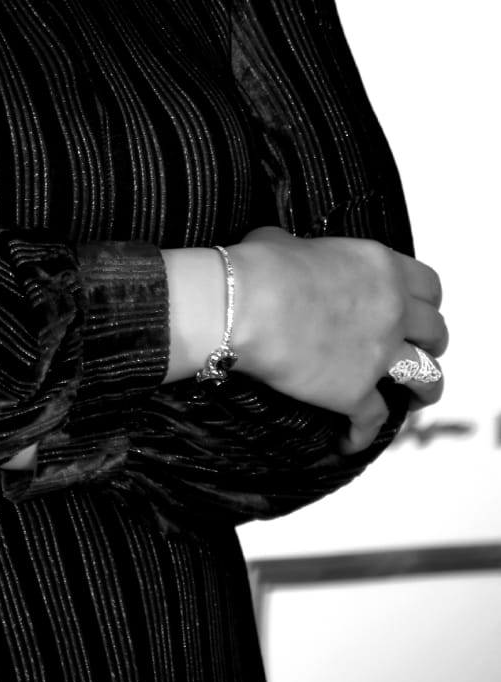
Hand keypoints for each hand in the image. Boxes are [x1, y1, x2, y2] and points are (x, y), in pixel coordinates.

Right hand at [229, 227, 445, 454]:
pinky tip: (348, 440)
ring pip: (428, 378)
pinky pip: (374, 421)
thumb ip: (305, 252)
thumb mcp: (286, 241)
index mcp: (380, 267)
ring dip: (422, 390)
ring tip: (410, 398)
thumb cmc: (260, 267)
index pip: (428, 286)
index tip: (413, 310)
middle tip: (414, 349)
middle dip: (429, 343)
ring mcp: (379, 354)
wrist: (245, 305)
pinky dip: (360, 434)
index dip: (423, 301)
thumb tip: (288, 255)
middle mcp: (392, 309)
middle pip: (436, 331)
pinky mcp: (356, 392)